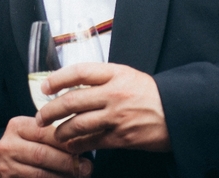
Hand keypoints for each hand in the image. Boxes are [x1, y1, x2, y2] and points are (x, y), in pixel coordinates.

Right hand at [0, 116, 91, 176]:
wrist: (6, 160)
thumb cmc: (28, 144)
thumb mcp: (34, 132)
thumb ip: (52, 134)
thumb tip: (82, 141)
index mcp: (17, 126)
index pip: (44, 132)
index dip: (65, 141)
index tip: (83, 147)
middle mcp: (8, 144)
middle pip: (42, 154)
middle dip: (67, 162)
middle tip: (87, 167)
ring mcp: (6, 165)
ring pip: (39, 173)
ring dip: (62, 176)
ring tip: (79, 175)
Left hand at [37, 63, 169, 154]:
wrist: (178, 112)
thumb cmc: (150, 93)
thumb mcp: (127, 76)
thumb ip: (102, 79)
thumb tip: (73, 85)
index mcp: (115, 74)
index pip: (79, 72)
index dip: (57, 79)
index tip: (44, 86)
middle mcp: (114, 93)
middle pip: (72, 100)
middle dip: (51, 110)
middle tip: (40, 116)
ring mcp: (117, 116)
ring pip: (78, 124)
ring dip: (61, 131)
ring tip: (55, 133)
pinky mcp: (122, 137)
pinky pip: (93, 142)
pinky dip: (78, 145)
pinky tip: (72, 146)